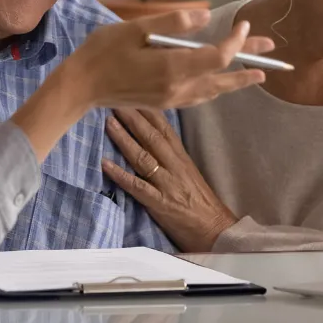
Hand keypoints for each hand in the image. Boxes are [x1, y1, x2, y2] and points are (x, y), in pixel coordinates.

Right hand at [13, 9, 271, 161]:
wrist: (80, 87)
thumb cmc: (102, 53)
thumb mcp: (134, 29)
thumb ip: (172, 23)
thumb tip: (204, 17)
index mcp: (172, 68)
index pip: (218, 56)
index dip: (236, 41)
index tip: (242, 24)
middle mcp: (178, 88)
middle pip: (223, 76)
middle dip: (248, 62)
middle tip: (273, 53)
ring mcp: (172, 99)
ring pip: (214, 91)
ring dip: (237, 80)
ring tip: (258, 73)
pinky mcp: (165, 103)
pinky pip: (200, 97)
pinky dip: (216, 89)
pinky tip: (220, 84)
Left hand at [102, 108, 237, 252]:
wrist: (216, 231)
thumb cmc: (201, 202)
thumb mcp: (189, 172)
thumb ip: (171, 154)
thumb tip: (152, 136)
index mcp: (181, 157)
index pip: (164, 127)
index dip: (148, 109)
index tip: (134, 91)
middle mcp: (174, 166)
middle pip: (151, 136)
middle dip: (133, 116)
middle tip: (116, 98)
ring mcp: (167, 184)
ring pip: (143, 156)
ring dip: (124, 139)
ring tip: (108, 123)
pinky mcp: (160, 204)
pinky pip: (138, 187)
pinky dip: (121, 174)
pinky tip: (106, 164)